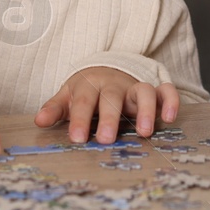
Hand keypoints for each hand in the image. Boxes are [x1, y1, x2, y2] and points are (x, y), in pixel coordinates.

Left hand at [34, 67, 179, 143]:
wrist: (106, 69)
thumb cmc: (86, 90)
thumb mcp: (68, 97)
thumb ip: (56, 109)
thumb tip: (38, 121)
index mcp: (89, 85)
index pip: (84, 102)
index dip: (80, 119)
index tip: (76, 138)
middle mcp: (113, 85)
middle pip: (112, 97)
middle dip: (109, 117)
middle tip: (105, 139)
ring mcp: (134, 87)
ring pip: (144, 91)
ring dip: (146, 110)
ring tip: (144, 133)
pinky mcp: (153, 90)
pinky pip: (166, 90)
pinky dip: (170, 101)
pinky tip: (170, 118)